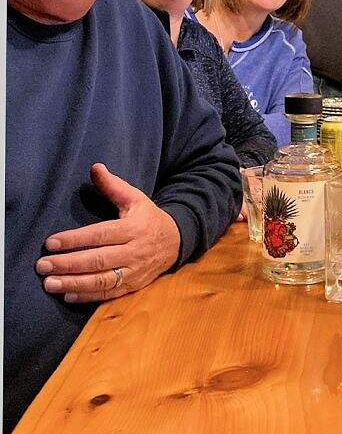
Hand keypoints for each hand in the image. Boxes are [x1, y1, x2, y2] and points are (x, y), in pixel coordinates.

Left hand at [35, 163, 180, 302]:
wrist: (177, 241)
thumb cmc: (149, 218)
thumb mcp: (136, 199)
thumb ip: (114, 186)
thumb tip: (95, 167)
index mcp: (135, 228)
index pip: (102, 235)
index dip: (76, 239)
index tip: (50, 242)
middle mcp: (135, 251)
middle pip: (99, 260)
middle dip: (69, 264)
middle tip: (42, 265)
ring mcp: (136, 271)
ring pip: (103, 280)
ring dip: (74, 283)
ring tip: (49, 283)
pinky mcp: (135, 285)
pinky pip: (110, 294)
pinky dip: (88, 296)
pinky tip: (68, 294)